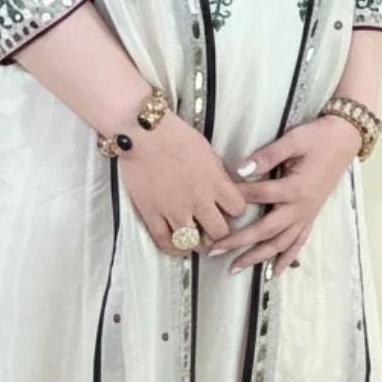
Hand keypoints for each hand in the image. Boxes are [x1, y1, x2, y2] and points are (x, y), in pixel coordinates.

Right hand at [116, 110, 248, 255]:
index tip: (228, 209)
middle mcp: (198, 200)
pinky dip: (173, 248)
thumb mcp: (207, 150)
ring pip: (193, 241)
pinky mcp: (151, 213)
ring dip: (196, 242)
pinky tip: (177, 247)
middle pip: (219, 232)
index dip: (234, 210)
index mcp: (215, 182)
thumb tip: (228, 188)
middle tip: (212, 227)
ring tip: (196, 238)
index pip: (238, 210)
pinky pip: (164, 241)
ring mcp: (174, 209)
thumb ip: (218, 173)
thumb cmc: (175, 135)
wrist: (143, 132)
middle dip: (218, 231)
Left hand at [209, 115, 363, 278]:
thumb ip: (268, 155)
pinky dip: (286, 259)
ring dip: (257, 257)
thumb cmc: (318, 137)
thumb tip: (242, 169)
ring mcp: (307, 215)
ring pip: (280, 243)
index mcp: (295, 188)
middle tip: (213, 250)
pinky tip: (274, 272)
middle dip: (239, 242)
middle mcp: (301, 207)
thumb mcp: (294, 140)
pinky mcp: (311, 216)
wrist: (346, 140)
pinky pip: (298, 243)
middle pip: (266, 230)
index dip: (237, 198)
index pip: (259, 196)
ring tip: (234, 268)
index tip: (216, 203)